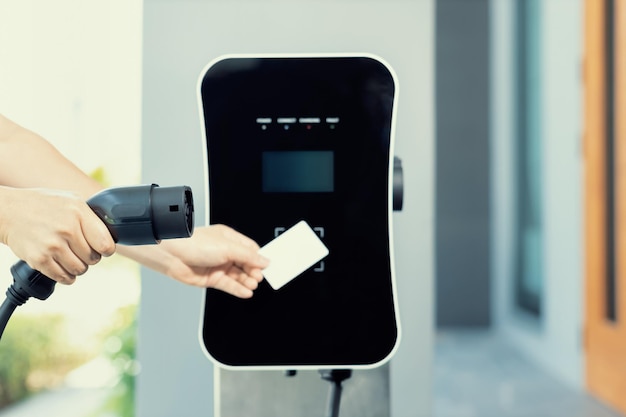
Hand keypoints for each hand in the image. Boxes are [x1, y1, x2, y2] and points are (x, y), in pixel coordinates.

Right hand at [0, 187, 115, 283]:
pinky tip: (62, 267)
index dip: (106, 249)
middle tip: (80, 250)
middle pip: (93, 258)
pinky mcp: (39, 259)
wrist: (8, 211)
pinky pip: (63, 277)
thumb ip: (90, 214)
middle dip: (89, 257)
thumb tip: (113, 225)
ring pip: (79, 269)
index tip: (102, 249)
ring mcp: (52, 245)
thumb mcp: (71, 199)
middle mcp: (67, 229)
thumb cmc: (42, 204)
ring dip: (77, 267)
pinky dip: (66, 276)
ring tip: (70, 257)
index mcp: (78, 212)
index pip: (105, 243)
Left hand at [158, 225, 269, 297]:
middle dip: (253, 272)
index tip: (266, 267)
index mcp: (230, 239)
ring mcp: (218, 266)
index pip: (250, 250)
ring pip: (237, 276)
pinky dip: (238, 289)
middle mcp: (225, 252)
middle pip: (245, 264)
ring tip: (252, 285)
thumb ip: (248, 256)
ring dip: (246, 281)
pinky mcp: (212, 279)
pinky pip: (229, 285)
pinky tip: (246, 292)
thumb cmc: (195, 244)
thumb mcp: (228, 247)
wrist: (173, 255)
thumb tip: (264, 261)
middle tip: (258, 278)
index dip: (258, 259)